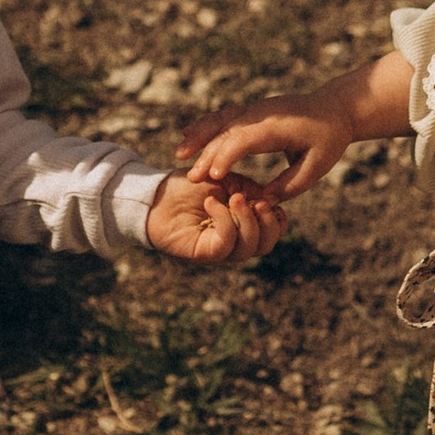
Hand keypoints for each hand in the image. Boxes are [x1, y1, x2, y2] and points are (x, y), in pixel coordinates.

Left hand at [147, 169, 286, 263]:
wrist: (156, 194)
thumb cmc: (188, 187)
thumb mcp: (226, 180)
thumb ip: (249, 189)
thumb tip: (270, 198)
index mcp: (243, 225)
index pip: (272, 234)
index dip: (278, 219)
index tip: (270, 199)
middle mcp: (234, 242)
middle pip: (265, 245)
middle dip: (268, 222)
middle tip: (258, 201)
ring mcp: (219, 250)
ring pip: (248, 248)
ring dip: (247, 220)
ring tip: (234, 198)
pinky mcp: (203, 253)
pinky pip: (225, 244)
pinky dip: (224, 220)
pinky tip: (212, 202)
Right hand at [177, 89, 357, 196]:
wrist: (334, 108)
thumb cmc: (328, 139)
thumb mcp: (317, 166)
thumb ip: (290, 185)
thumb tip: (263, 201)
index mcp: (278, 127)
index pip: (245, 139)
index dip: (227, 155)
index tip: (213, 176)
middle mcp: (262, 114)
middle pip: (227, 131)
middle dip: (206, 153)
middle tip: (190, 178)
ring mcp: (254, 109)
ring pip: (221, 120)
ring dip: (199, 135)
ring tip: (179, 154)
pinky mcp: (251, 110)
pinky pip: (223, 116)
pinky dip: (205, 126)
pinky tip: (188, 135)